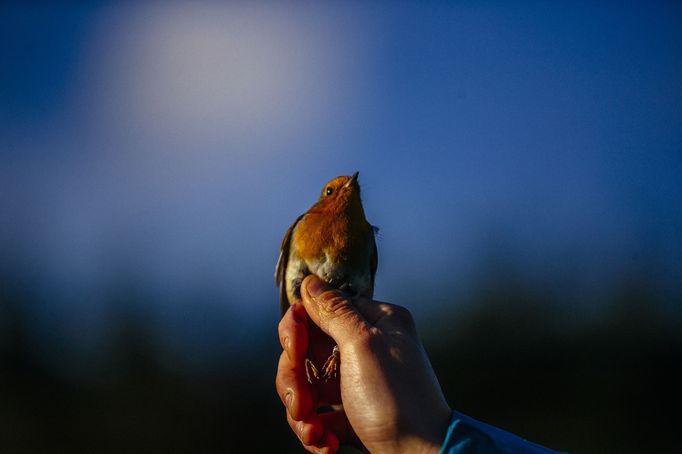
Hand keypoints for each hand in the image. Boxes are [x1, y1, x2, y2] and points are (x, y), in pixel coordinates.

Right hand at [276, 275, 450, 452]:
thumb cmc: (397, 401)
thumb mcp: (363, 347)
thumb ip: (334, 311)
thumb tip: (310, 280)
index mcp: (374, 322)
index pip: (319, 311)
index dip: (297, 331)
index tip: (295, 351)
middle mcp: (364, 347)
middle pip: (304, 350)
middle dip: (295, 380)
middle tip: (301, 404)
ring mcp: (356, 381)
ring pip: (304, 384)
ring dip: (301, 412)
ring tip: (314, 433)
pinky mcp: (350, 413)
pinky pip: (316, 414)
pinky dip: (315, 430)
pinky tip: (325, 443)